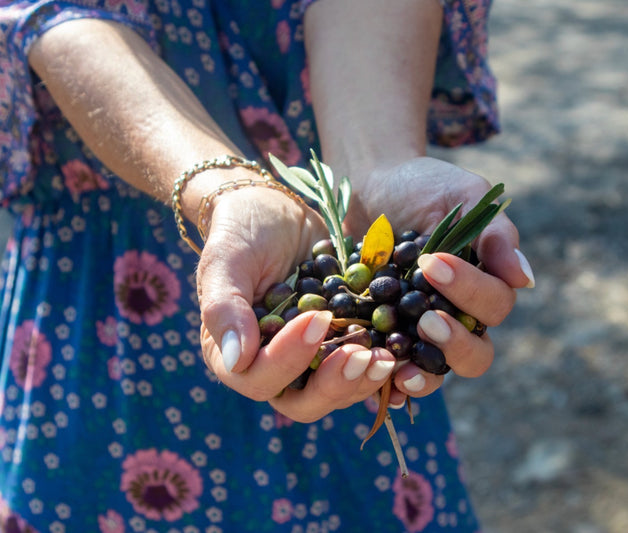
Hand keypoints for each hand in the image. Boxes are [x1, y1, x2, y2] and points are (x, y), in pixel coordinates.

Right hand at [196, 187, 396, 421]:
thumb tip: (236, 358)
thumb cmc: (241, 232)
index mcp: (234, 356)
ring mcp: (311, 362)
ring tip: (386, 357)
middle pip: (302, 403)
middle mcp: (273, 368)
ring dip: (363, 381)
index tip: (316, 319)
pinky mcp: (341, 347)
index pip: (259, 378)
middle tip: (362, 356)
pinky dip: (381, 367)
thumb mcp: (226, 260)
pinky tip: (402, 352)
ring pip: (337, 393)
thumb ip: (225, 307)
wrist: (276, 210)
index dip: (288, 359)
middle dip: (334, 384)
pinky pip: (362, 371)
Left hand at [344, 156, 534, 403]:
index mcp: (484, 288)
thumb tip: (524, 279)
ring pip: (435, 373)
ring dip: (424, 377)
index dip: (470, 291)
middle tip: (426, 322)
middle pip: (475, 355)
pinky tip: (371, 388)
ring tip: (403, 371)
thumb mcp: (463, 196)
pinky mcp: (382, 339)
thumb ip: (495, 234)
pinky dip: (385, 385)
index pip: (493, 305)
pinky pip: (389, 372)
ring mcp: (419, 334)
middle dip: (454, 344)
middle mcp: (458, 318)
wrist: (369, 185)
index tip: (434, 263)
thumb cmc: (424, 186)